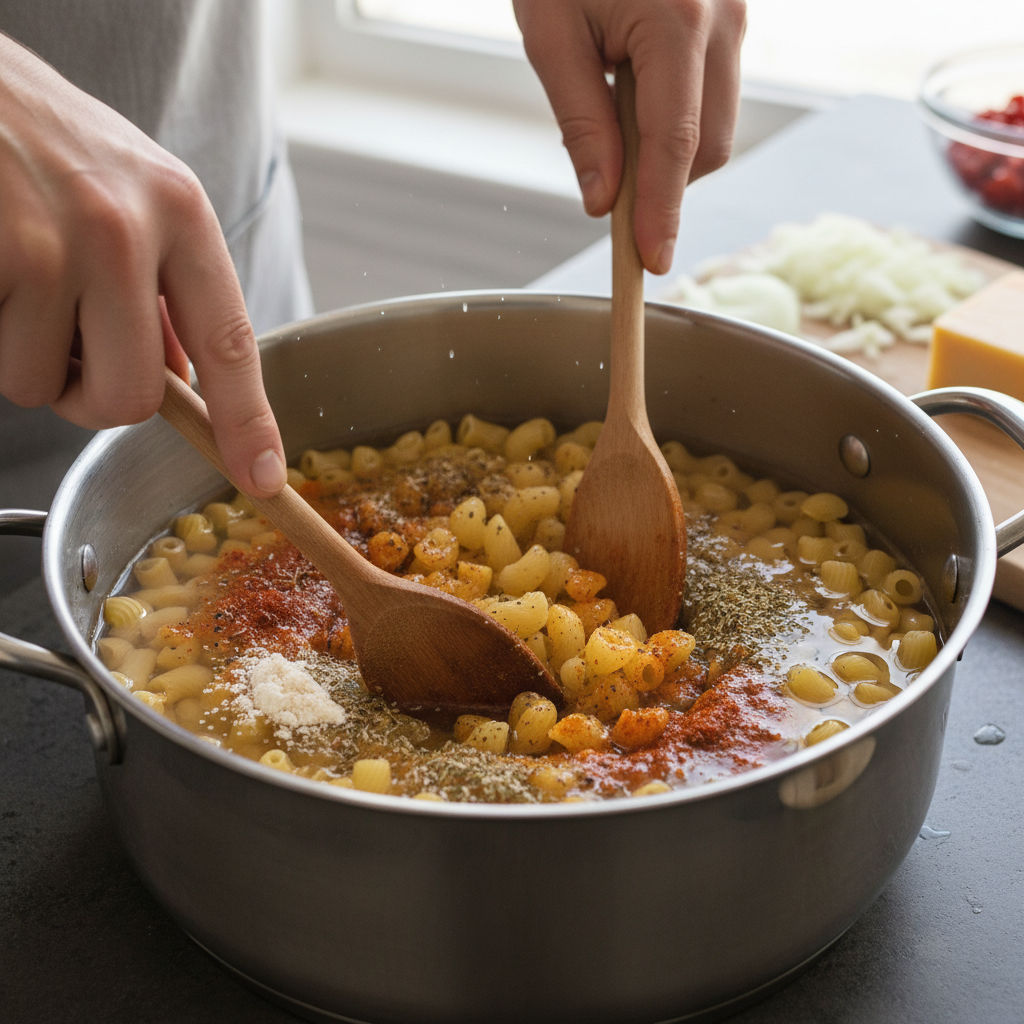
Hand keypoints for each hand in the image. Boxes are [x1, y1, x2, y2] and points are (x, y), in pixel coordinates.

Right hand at [0, 34, 286, 496]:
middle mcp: (126, 228)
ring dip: (23, 360)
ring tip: (13, 284)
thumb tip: (180, 376)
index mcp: (179, 212)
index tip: (262, 476)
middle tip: (65, 349)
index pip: (230, 342)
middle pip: (133, 395)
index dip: (247, 422)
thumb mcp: (131, 193)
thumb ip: (165, 286)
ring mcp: (53, 241)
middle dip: (92, 397)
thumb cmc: (40, 137)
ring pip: (45, 385)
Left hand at [514, 0, 746, 273]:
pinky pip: (713, 91)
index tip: (650, 260)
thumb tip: (603, 199)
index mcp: (677, 21)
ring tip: (613, 101)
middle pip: (707, 146)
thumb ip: (581, 121)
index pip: (674, 144)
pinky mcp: (731, 14)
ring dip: (667, 146)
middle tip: (605, 175)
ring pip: (715, 124)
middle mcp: (722, 18)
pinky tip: (634, 82)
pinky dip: (675, 113)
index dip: (661, 211)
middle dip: (663, 181)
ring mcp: (735, 13)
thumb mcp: (551, 32)